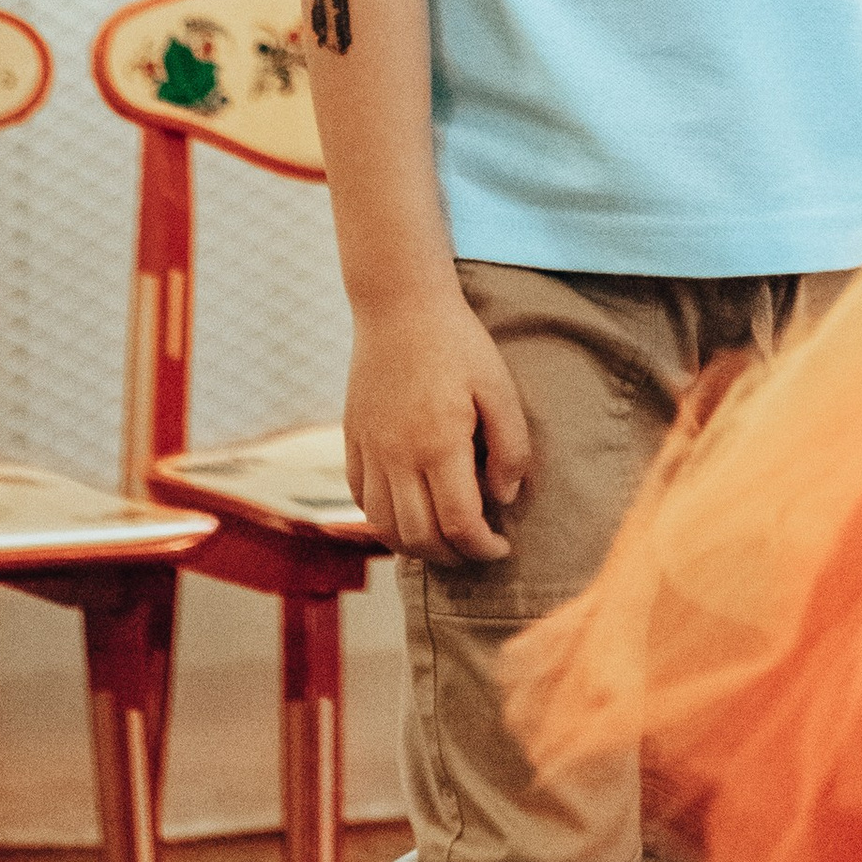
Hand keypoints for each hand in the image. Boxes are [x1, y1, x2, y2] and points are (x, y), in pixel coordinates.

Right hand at [343, 286, 532, 564]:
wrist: (399, 305)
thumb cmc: (457, 343)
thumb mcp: (500, 388)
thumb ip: (510, 448)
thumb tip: (504, 499)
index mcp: (439, 445)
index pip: (458, 524)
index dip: (483, 549)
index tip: (501, 548)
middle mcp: (397, 457)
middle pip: (419, 538)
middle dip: (453, 557)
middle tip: (477, 549)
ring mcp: (369, 450)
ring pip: (384, 527)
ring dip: (416, 547)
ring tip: (444, 540)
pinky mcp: (351, 440)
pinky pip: (360, 499)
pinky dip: (383, 521)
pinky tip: (408, 514)